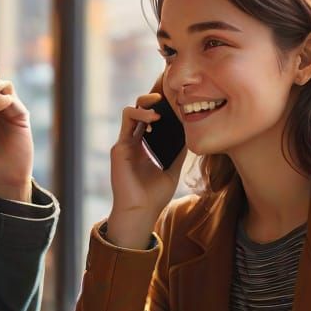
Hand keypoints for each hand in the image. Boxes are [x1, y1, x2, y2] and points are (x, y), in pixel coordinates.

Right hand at [107, 92, 186, 248]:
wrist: (140, 212)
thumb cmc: (154, 196)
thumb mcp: (172, 169)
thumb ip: (178, 152)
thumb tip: (191, 133)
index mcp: (143, 147)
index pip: (149, 120)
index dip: (159, 109)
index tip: (174, 104)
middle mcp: (132, 143)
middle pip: (139, 111)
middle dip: (151, 100)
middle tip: (166, 98)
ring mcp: (124, 144)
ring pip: (130, 111)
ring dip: (145, 105)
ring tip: (159, 109)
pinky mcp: (120, 147)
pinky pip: (127, 121)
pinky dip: (140, 115)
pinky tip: (154, 120)